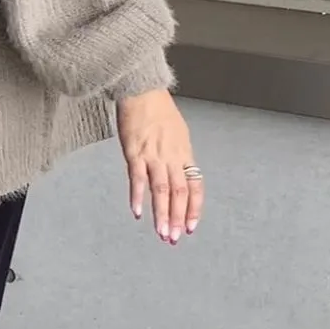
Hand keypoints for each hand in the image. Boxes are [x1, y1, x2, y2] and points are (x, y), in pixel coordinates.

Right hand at [116, 89, 203, 244]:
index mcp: (183, 153)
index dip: (194, 209)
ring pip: (161, 190)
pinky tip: (138, 212)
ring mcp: (153, 155)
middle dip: (177, 218)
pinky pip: (138, 178)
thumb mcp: (176, 133)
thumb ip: (177, 155)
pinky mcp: (135, 152)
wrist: (142, 89)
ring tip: (161, 233)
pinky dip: (138, 196)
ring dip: (162, 214)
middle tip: (174, 239)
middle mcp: (172, 156)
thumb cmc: (157, 109)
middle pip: (179, 193)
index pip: (194, 186)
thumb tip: (179, 172)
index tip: (190, 227)